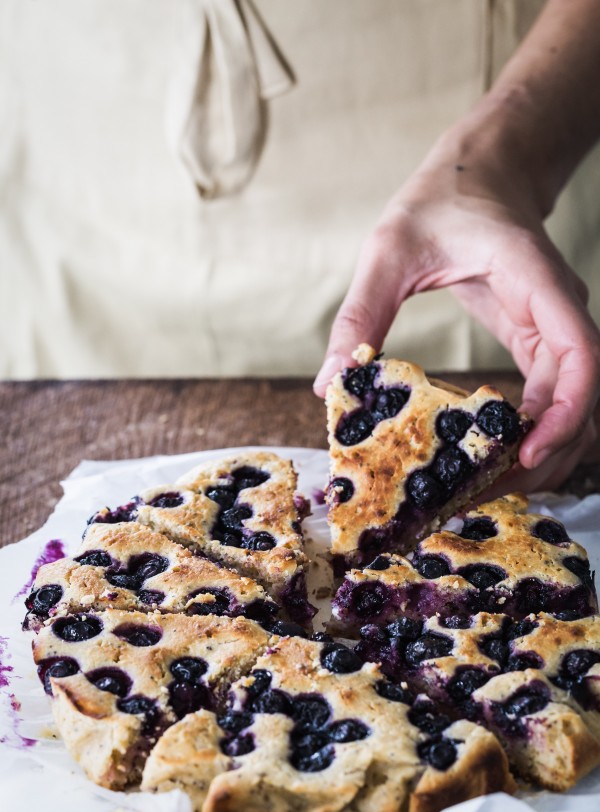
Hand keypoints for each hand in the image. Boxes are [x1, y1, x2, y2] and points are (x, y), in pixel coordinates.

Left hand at [313, 130, 599, 492]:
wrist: (479, 174)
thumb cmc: (440, 200)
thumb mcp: (387, 250)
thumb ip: (360, 315)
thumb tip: (327, 384)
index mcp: (536, 280)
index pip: (580, 354)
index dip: (565, 411)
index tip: (528, 453)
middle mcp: (558, 311)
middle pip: (583, 398)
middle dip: (546, 451)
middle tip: (483, 491)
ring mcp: (552, 330)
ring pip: (574, 407)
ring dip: (542, 452)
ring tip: (484, 488)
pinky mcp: (537, 344)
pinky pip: (550, 399)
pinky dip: (528, 435)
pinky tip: (488, 459)